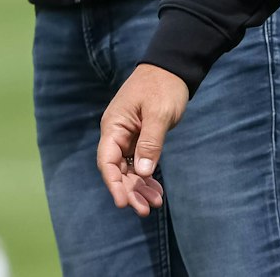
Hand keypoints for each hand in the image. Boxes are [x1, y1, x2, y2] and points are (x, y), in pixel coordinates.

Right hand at [97, 64, 186, 215]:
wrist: (172, 68)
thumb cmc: (163, 86)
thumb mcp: (158, 113)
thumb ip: (150, 142)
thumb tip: (142, 172)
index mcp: (114, 125)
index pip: (107, 160)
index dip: (113, 183)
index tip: (123, 202)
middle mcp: (117, 133)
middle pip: (117, 169)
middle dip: (129, 191)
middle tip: (145, 210)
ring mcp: (128, 136)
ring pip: (129, 169)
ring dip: (139, 187)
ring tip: (155, 204)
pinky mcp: (140, 138)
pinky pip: (139, 163)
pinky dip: (147, 177)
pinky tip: (156, 191)